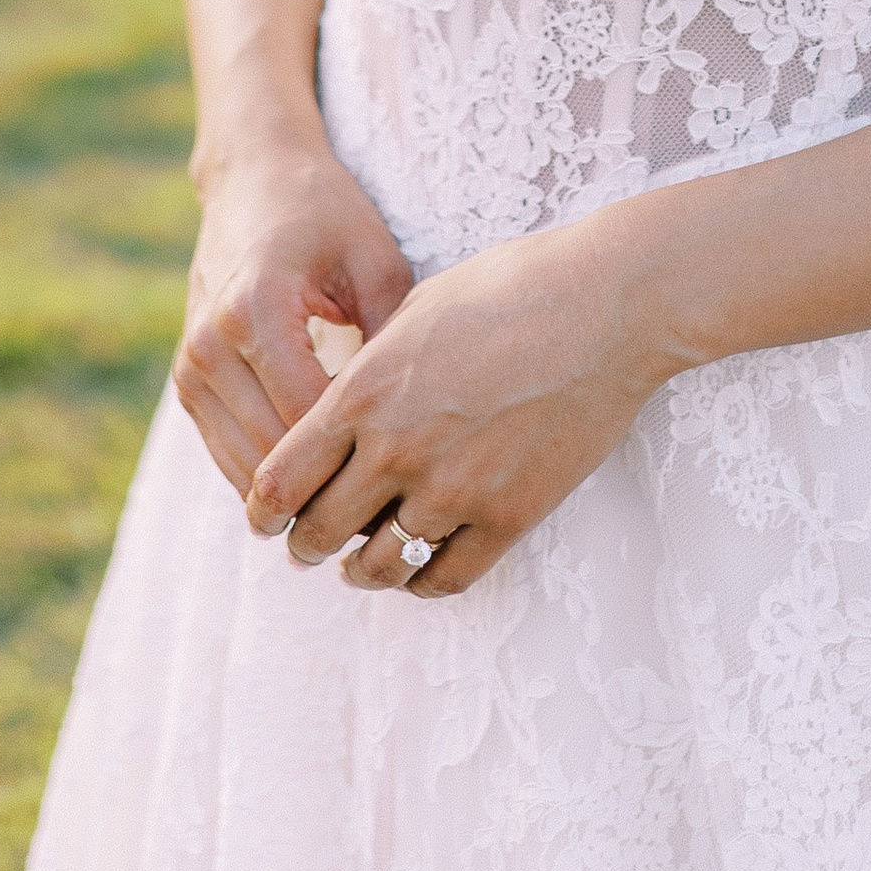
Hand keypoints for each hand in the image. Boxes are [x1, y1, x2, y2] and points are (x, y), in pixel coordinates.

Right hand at [173, 146, 413, 503]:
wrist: (253, 177)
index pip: (309, 422)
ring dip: (300, 494)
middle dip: (332, 491)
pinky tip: (326, 479)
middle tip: (394, 513)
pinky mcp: (186, 381)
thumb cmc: (327, 214)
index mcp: (257, 310)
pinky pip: (228, 455)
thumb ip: (392, 340)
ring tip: (364, 505)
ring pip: (245, 470)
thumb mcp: (376, 262)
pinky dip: (272, 476)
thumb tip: (419, 425)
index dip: (363, 461)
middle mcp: (210, 345)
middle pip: (273, 457)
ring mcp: (190, 367)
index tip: (415, 481)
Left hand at [247, 211, 665, 597]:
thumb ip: (371, 367)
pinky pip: (444, 578)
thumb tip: (337, 410)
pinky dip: (421, 582)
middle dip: (305, 544)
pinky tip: (418, 568)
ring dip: (360, 570)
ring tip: (358, 565)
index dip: (264, 510)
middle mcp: (398, 450)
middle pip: (319, 532)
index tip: (265, 517)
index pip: (279, 480)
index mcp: (364, 393)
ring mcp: (455, 490)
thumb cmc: (512, 287)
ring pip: (379, 566)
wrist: (607, 306)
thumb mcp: (418, 309)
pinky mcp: (509, 516)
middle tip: (305, 547)